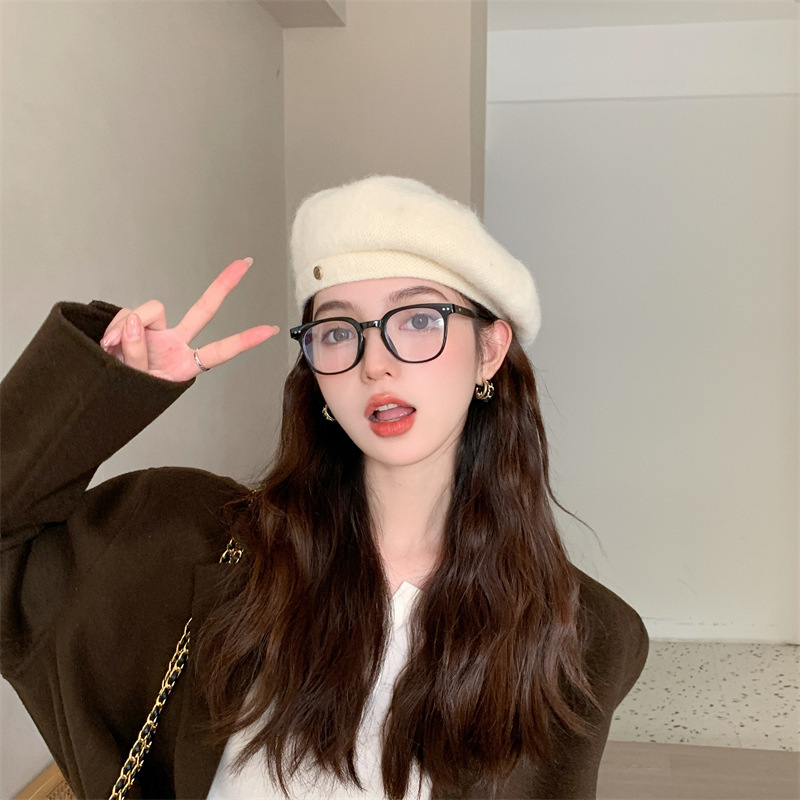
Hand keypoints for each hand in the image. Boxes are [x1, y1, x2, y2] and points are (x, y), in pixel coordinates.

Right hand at [99, 258, 278, 381]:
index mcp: (185, 365)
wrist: (102, 393)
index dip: (245, 340)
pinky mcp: (135, 324)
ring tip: (113, 348)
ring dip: (129, 326)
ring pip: (152, 310)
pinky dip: (117, 326)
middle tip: (246, 263)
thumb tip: (135, 321)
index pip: (220, 351)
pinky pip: (128, 314)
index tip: (272, 330)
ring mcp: (156, 332)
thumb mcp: (135, 382)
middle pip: (204, 309)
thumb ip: (137, 352)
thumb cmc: (125, 394)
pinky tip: (107, 343)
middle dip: (224, 285)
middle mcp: (175, 343)